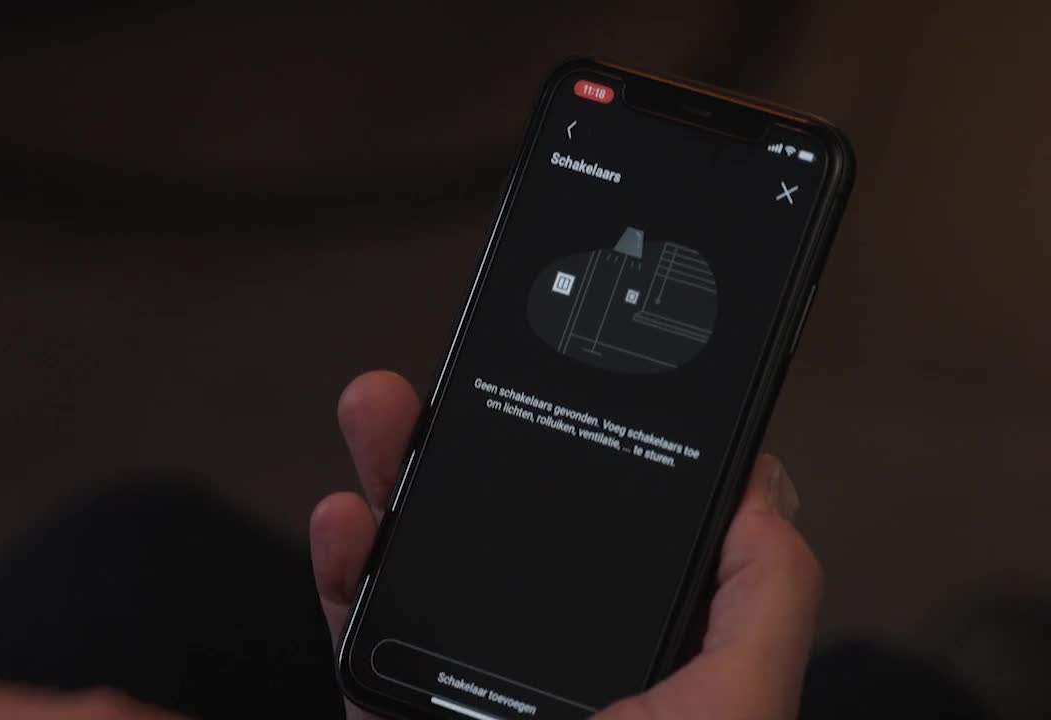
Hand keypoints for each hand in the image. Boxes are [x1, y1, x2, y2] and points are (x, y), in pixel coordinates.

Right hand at [310, 371, 821, 719]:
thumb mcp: (732, 709)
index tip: (556, 385)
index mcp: (632, 645)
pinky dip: (342, 568)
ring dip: (391, 478)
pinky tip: (342, 519)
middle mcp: (544, 652)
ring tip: (379, 413)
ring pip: (418, 556)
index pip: (602, 528)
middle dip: (462, 443)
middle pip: (496, 524)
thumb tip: (764, 487)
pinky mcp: (393, 704)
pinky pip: (359, 624)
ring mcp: (462, 678)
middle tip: (442, 382)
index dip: (579, 452)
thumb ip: (763, 601)